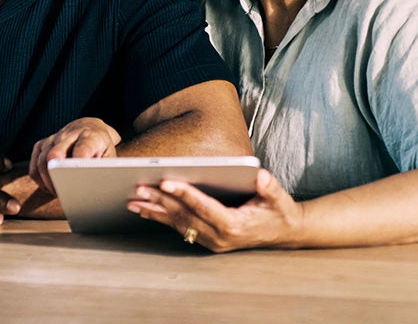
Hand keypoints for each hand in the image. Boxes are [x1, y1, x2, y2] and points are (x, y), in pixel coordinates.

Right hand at [28, 117, 120, 193]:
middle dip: (56, 176)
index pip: (82, 148)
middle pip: (55, 154)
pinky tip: (49, 186)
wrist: (89, 128)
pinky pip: (34, 164)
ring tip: (58, 192)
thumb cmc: (101, 147)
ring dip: (48, 181)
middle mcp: (69, 134)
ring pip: (42, 160)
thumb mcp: (110, 155)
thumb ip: (105, 168)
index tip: (77, 176)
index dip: (78, 162)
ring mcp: (53, 138)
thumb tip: (96, 186)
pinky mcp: (42, 144)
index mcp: (90, 136)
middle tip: (63, 192)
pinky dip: (39, 178)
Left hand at [126, 168, 303, 251]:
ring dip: (154, 212)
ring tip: (133, 201)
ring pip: (178, 225)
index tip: (166, 182)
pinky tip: (147, 210)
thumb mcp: (278, 198)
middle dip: (160, 201)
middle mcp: (219, 236)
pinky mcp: (207, 240)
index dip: (184, 194)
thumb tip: (260, 177)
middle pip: (184, 216)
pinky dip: (162, 219)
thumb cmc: (279, 211)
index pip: (204, 207)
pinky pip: (180, 229)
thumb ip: (269, 188)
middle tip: (138, 188)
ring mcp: (212, 241)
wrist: (284, 232)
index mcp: (234, 225)